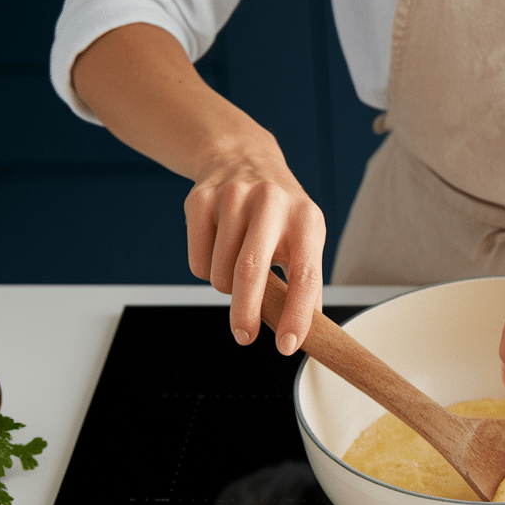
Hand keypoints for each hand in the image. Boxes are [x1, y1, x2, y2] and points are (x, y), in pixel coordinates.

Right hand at [69, 23, 325, 354]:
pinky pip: (197, 261)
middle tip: (244, 338)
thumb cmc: (281, 216)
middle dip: (246, 312)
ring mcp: (233, 197)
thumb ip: (305, 284)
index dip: (297, 315)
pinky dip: (206, 270)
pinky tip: (218, 248)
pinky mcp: (200, 199)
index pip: (305, 275)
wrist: (243, 158)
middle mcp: (272, 203)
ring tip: (237, 267)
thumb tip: (307, 333)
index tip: (287, 346)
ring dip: (227, 287)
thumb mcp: (305, 240)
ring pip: (220, 271)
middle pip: (252, 270)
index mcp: (307, 220)